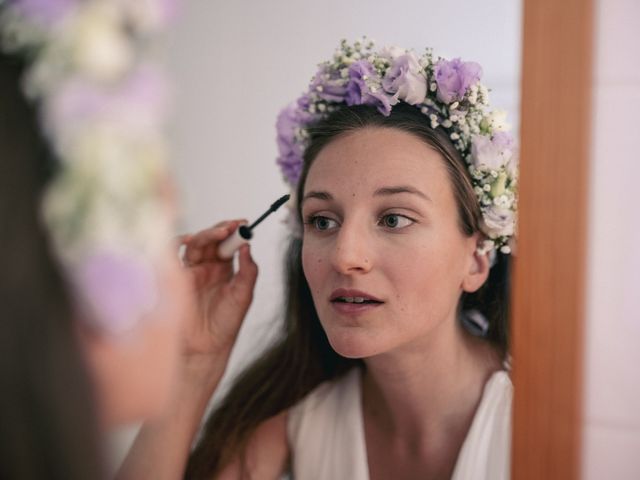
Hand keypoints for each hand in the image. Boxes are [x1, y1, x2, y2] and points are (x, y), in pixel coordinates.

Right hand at [178, 220, 257, 363]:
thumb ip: (248, 272)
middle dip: (221, 229)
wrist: (206, 348)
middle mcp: (206, 267)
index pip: (227, 242)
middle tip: (232, 226)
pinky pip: (171, 256)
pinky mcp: (175, 279)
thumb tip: (248, 247)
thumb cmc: (225, 324)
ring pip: (194, 244)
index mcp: (224, 268)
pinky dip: (175, 244)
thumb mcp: (243, 296)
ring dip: (206, 234)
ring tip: (221, 233)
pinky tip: (187, 240)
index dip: (234, 231)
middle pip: (210, 239)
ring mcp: (190, 271)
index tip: (243, 224)